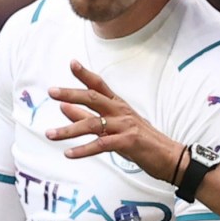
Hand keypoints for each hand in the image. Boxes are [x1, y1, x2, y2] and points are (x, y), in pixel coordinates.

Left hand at [47, 61, 185, 183]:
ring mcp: (125, 126)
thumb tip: (64, 108)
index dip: (85, 74)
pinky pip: (101, 145)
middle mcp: (121, 112)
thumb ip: (88, 117)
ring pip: (92, 124)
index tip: (71, 63)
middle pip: (93, 98)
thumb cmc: (141, 142)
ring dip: (69, 130)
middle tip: (52, 91)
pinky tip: (69, 154)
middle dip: (71, 94)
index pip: (100, 85)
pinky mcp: (128, 142)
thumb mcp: (113, 128)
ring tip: (50, 134)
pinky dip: (83, 150)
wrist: (169, 157)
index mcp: (119, 106)